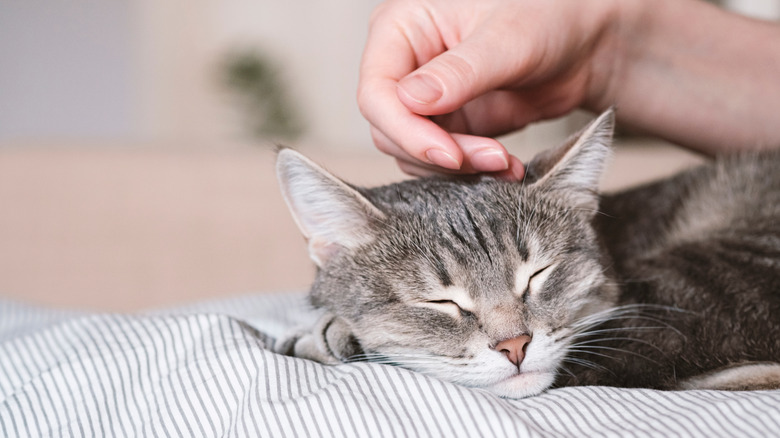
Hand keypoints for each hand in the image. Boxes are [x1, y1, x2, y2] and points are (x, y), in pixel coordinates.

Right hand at [357, 0, 620, 177]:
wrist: (584, 41)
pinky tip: (505, 165)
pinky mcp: (447, 123)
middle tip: (490, 158)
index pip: (376, 92)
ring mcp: (424, 98)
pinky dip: (470, 170)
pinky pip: (441, 160)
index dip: (406, 130)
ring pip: (413, 151)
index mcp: (401, 27)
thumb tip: (411, 100)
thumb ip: (459, 71)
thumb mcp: (507, 39)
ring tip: (505, 162)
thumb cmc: (547, 15)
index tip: (449, 154)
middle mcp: (404, 64)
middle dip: (438, 152)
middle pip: (390, 128)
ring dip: (457, 166)